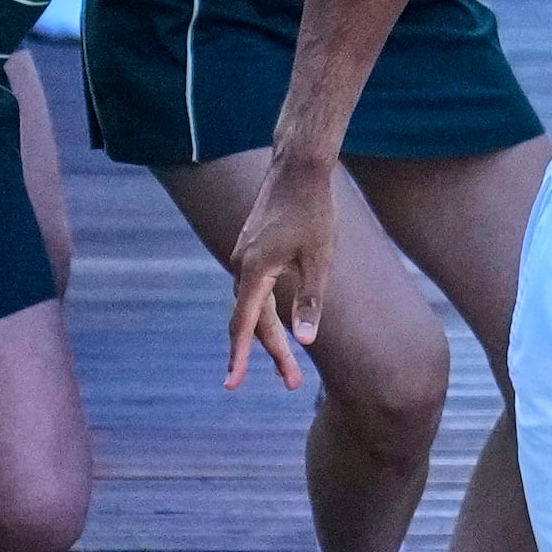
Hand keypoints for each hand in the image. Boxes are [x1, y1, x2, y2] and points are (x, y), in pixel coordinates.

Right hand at [225, 150, 341, 388]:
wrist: (298, 167)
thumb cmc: (314, 212)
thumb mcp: (320, 260)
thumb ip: (310, 301)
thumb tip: (306, 341)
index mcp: (255, 272)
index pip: (244, 324)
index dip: (239, 357)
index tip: (232, 384)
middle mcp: (242, 266)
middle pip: (251, 321)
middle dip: (271, 353)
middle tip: (293, 383)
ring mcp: (244, 256)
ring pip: (252, 307)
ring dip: (269, 336)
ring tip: (291, 365)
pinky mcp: (251, 249)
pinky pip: (253, 291)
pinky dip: (264, 314)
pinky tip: (280, 324)